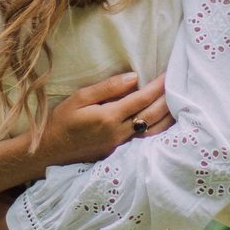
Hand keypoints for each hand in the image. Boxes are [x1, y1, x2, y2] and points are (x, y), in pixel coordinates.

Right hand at [35, 71, 171, 168]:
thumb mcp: (79, 98)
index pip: (141, 99)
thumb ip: (107, 88)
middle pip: (152, 115)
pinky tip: (165, 124)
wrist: (50, 152)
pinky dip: (159, 131)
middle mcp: (119, 133)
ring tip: (178, 104)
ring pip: (153, 132)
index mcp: (109, 117)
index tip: (169, 74)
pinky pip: (146, 141)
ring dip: (168, 118)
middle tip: (179, 85)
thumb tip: (134, 77)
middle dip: (167, 99)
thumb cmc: (62, 121)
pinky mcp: (120, 154)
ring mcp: (121, 146)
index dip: (158, 86)